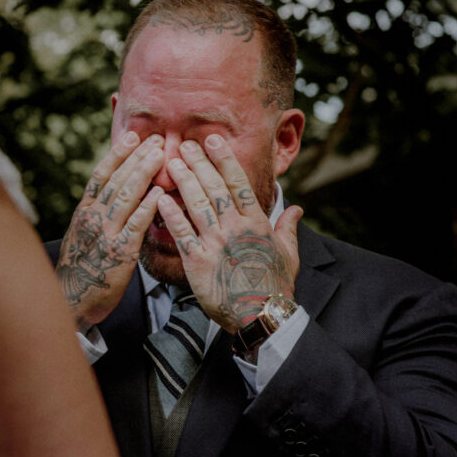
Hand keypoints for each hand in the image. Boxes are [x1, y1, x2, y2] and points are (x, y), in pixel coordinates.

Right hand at [57, 132, 164, 330]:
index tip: (133, 136)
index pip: (100, 175)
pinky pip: (135, 225)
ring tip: (160, 155)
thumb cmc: (81, 268)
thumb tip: (114, 193)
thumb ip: (97, 214)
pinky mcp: (119, 253)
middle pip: (116, 180)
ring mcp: (105, 234)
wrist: (71, 300)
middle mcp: (92, 218)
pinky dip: (147, 207)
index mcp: (83, 212)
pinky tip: (160, 193)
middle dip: (136, 157)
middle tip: (156, 138)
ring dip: (144, 173)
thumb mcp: (82, 235)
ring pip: (125, 196)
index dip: (117, 154)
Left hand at [156, 135, 301, 332]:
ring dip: (183, 181)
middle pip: (214, 188)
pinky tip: (159, 199)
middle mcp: (235, 229)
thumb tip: (297, 208)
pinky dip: (170, 215)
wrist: (261, 316)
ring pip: (197, 205)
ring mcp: (216, 244)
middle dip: (198, 163)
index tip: (212, 140)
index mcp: (256, 223)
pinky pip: (181, 234)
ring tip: (171, 162)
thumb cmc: (275, 286)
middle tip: (183, 144)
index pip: (239, 184)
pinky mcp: (198, 263)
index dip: (224, 160)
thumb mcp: (289, 254)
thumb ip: (288, 228)